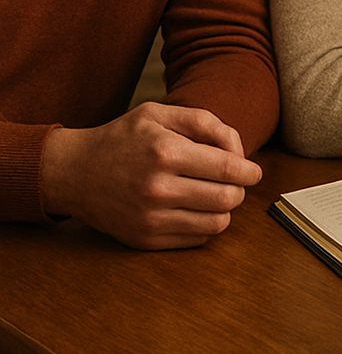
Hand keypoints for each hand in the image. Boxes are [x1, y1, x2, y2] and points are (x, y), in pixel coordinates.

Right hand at [40, 102, 262, 249]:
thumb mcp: (161, 114)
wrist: (74, 172)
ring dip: (225, 209)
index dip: (250, 171)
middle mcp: (158, 188)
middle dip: (240, 189)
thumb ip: (206, 123)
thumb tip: (238, 151)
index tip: (253, 171)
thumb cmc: (123, 138)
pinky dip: (206, 225)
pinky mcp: (145, 239)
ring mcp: (151, 218)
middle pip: (227, 198)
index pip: (228, 169)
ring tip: (215, 194)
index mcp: (166, 152)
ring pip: (217, 224)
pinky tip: (196, 209)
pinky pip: (196, 240)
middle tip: (234, 182)